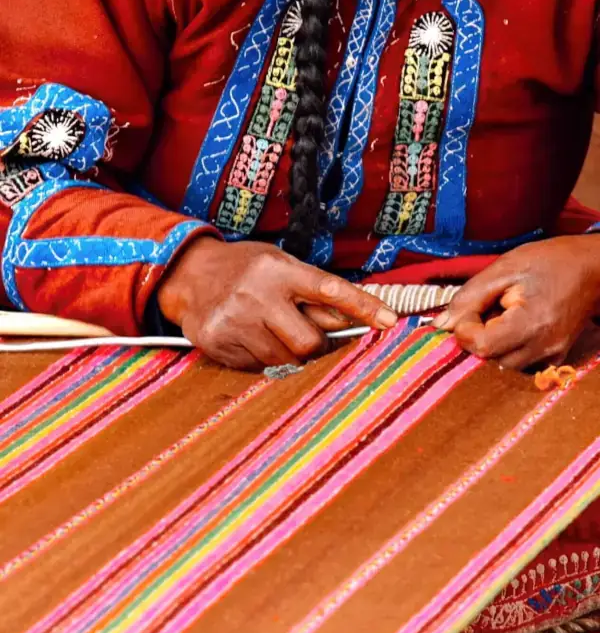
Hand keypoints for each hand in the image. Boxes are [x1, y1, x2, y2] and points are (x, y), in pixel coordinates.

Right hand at [157, 237, 396, 369]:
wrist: (189, 275)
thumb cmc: (245, 269)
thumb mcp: (279, 264)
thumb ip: (312, 291)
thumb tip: (355, 322)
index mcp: (278, 269)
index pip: (329, 289)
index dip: (362, 306)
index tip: (389, 321)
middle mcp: (256, 294)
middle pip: (309, 343)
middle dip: (319, 348)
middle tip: (314, 340)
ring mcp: (235, 322)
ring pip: (284, 361)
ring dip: (290, 355)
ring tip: (275, 333)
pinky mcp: (218, 344)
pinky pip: (258, 368)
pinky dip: (264, 359)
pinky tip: (251, 338)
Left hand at [432, 236, 599, 369]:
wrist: (593, 269)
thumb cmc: (548, 262)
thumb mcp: (503, 269)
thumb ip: (469, 297)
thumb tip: (440, 325)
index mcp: (531, 323)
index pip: (480, 346)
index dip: (465, 329)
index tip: (470, 311)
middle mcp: (543, 348)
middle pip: (488, 363)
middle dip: (475, 341)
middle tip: (482, 314)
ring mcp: (551, 358)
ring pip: (501, 370)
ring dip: (489, 349)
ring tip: (498, 321)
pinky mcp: (555, 361)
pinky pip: (519, 368)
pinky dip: (506, 354)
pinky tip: (510, 332)